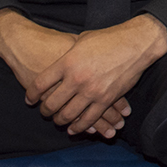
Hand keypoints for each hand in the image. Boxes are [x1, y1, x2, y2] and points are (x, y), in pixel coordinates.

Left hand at [31, 15, 166, 136]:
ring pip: (67, 115)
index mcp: (67, 62)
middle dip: (45, 110)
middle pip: (51, 103)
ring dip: (60, 120)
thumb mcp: (82, 40)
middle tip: (44, 111)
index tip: (30, 99)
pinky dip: (79, 126)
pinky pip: (89, 119)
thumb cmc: (109, 38)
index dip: (31, 94)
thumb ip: (68, 55)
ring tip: (58, 119)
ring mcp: (92, 90)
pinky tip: (74, 128)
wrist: (137, 43)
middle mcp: (76, 78)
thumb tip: (56, 65)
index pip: (40, 84)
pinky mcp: (107, 99)